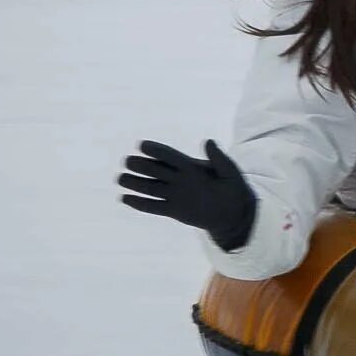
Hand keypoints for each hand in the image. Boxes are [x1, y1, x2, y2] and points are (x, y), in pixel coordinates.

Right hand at [119, 139, 257, 252]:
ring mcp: (175, 194)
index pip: (170, 156)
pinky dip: (140, 203)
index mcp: (191, 166)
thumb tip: (209, 141)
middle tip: (127, 161)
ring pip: (151, 187)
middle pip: (156, 170)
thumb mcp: (230, 173)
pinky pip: (154, 206)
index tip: (142, 145)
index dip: (157, 151)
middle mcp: (179, 179)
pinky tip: (124, 198)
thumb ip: (219, 159)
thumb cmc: (235, 189)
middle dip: (142, 165)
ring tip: (120, 179)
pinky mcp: (173, 210)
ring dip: (136, 183)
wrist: (235, 213)